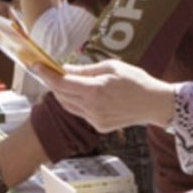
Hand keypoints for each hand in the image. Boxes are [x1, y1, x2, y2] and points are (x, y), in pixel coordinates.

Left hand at [38, 59, 174, 131]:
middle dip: (53, 83)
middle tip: (50, 71)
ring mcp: (95, 120)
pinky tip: (84, 95)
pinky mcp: (100, 127)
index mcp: (95, 90)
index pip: (62, 83)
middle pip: (61, 96)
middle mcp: (92, 108)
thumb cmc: (136, 80)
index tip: (36, 66)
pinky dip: (76, 103)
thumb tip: (65, 69)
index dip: (46, 74)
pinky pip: (80, 113)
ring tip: (65, 82)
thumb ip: (85, 69)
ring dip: (63, 94)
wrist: (155, 103)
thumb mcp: (111, 67)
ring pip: (68, 106)